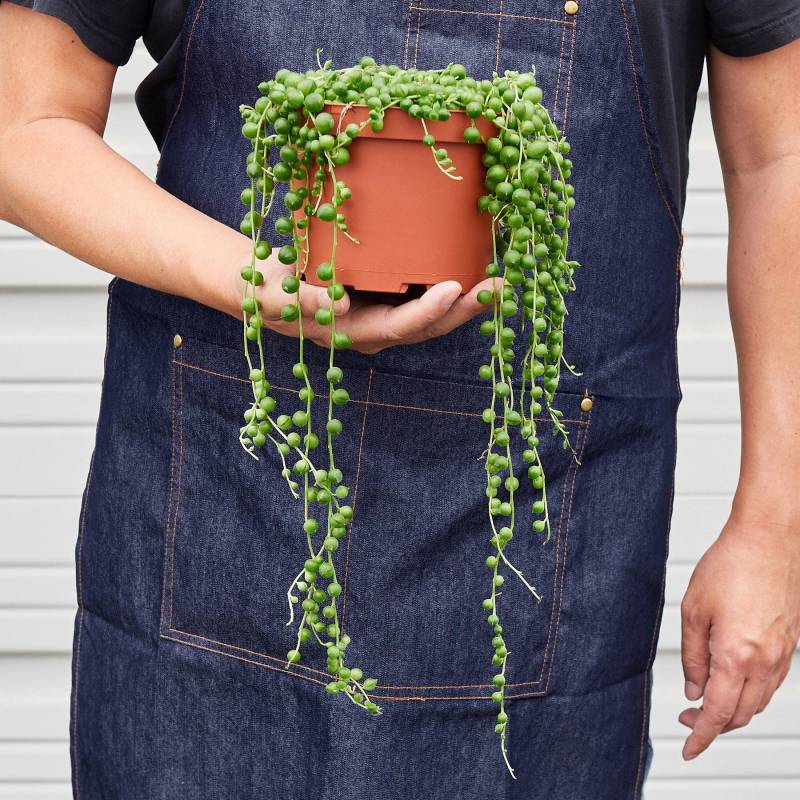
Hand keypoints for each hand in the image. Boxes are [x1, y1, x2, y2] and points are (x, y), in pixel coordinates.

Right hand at [248, 255, 496, 353]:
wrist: (259, 284)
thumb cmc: (262, 291)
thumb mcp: (271, 296)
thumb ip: (302, 303)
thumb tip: (339, 304)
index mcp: (353, 333)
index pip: (399, 326)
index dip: (427, 311)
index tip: (453, 288)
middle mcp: (377, 328)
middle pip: (429, 324)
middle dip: (466, 308)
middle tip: (499, 285)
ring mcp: (384, 312)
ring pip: (434, 311)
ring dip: (468, 297)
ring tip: (500, 275)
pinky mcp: (386, 293)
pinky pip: (424, 291)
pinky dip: (451, 279)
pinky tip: (472, 259)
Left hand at [678, 509, 799, 759]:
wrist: (768, 540)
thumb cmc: (730, 566)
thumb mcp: (693, 611)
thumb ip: (692, 656)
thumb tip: (693, 689)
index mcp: (737, 656)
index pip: (718, 714)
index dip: (701, 736)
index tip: (688, 749)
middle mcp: (765, 662)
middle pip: (741, 714)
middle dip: (713, 724)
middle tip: (687, 718)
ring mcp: (782, 655)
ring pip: (759, 702)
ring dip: (733, 710)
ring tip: (706, 701)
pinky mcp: (790, 644)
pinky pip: (771, 684)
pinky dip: (750, 693)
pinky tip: (733, 683)